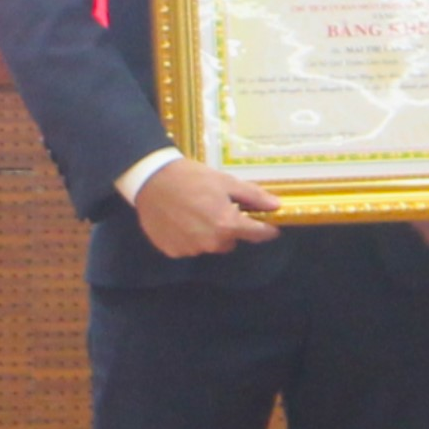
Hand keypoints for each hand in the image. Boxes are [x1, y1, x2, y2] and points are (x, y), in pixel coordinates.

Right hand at [132, 158, 282, 256]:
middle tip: (218, 209)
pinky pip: (190, 247)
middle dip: (229, 228)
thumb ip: (253, 196)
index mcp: (227, 224)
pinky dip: (189, 238)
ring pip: (210, 245)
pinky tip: (181, 220)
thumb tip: (276, 205)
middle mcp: (211, 242)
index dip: (266, 230)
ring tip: (196, 213)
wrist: (152, 179)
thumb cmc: (191, 177)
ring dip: (209, 234)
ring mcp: (190, 249)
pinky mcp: (173, 251)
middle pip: (231, 241)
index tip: (269, 227)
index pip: (257, 234)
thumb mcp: (225, 181)